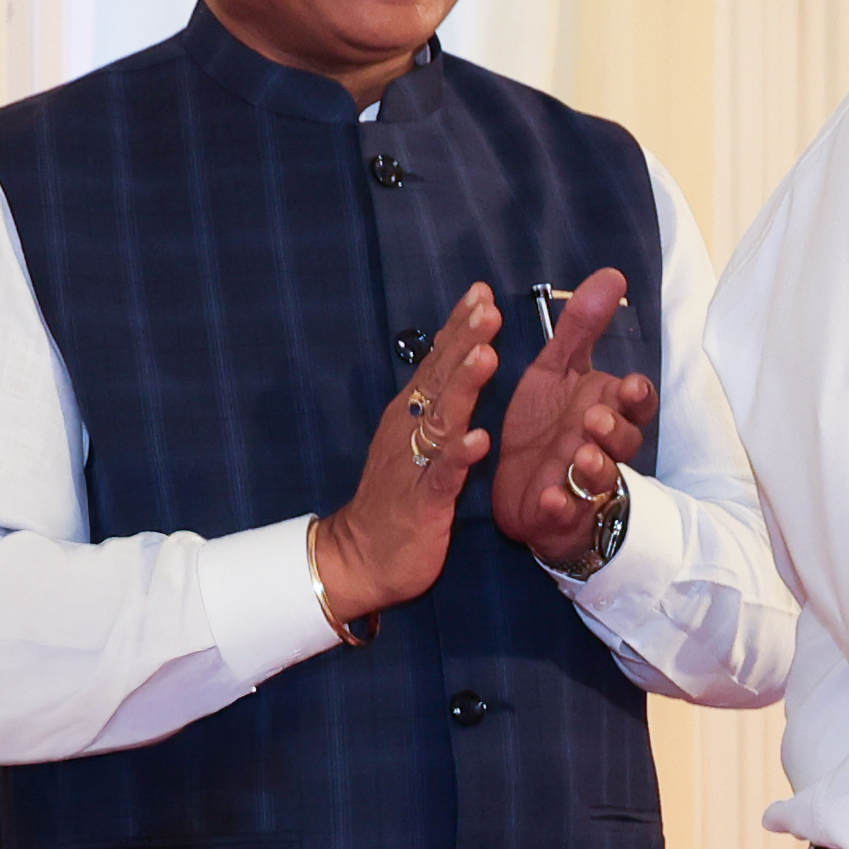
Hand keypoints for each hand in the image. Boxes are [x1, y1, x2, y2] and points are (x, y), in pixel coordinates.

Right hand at [316, 284, 500, 622]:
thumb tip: (459, 363)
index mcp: (413, 414)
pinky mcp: (423, 499)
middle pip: (439, 377)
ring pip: (441, 418)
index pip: (438, 362)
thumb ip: (438, 406)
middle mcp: (409, 430)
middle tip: (487, 305)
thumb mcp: (420, 443)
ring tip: (485, 354)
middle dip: (463, 340)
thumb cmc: (399, 497)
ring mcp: (414, 463)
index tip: (481, 291)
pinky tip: (479, 438)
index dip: (459, 327)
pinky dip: (460, 455)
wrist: (362, 557)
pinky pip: (443, 474)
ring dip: (463, 385)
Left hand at [489, 267, 655, 564]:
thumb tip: (613, 273)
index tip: (627, 383)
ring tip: (578, 455)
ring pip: (602, 477)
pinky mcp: (559, 512)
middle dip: (614, 430)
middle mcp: (602, 447)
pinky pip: (566, 512)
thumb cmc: (548, 427)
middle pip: (625, 441)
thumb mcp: (558, 370)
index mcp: (607, 411)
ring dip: (595, 467)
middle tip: (594, 418)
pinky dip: (561, 506)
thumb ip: (583, 327)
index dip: (636, 395)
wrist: (523, 488)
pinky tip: (551, 497)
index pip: (637, 403)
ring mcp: (583, 482)